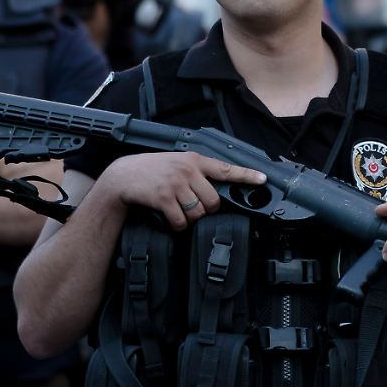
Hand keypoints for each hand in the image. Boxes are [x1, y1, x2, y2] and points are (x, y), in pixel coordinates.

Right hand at [96, 152, 266, 230]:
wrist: (123, 176)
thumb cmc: (152, 171)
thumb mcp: (176, 163)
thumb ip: (196, 172)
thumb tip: (217, 191)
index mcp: (194, 160)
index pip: (226, 168)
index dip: (246, 175)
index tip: (263, 179)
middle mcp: (187, 170)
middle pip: (214, 201)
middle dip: (206, 209)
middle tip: (193, 207)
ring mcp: (175, 183)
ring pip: (198, 213)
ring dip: (189, 219)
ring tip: (177, 210)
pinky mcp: (163, 198)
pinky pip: (181, 221)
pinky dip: (177, 226)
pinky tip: (169, 218)